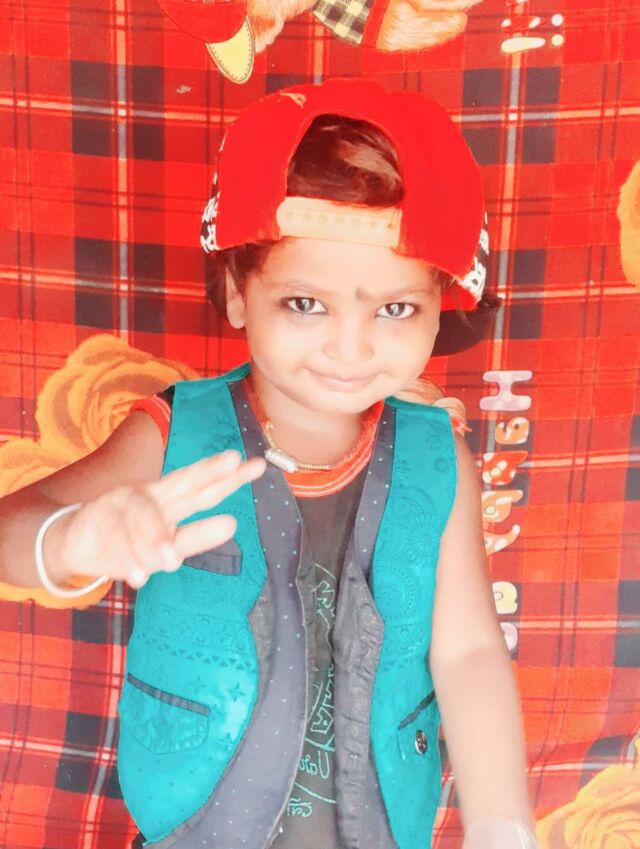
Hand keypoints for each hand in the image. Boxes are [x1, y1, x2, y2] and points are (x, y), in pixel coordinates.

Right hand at [45, 451, 266, 588]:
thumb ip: (196, 535)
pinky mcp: (96, 524)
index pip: (201, 485)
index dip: (225, 476)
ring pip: (144, 518)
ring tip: (169, 562)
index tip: (253, 465)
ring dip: (155, 538)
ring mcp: (121, 505)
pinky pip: (113, 543)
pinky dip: (125, 560)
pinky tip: (137, 575)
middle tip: (232, 460)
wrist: (76, 543)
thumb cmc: (131, 540)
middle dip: (208, 471)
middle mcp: (149, 495)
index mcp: (168, 497)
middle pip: (182, 482)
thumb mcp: (166, 542)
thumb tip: (231, 524)